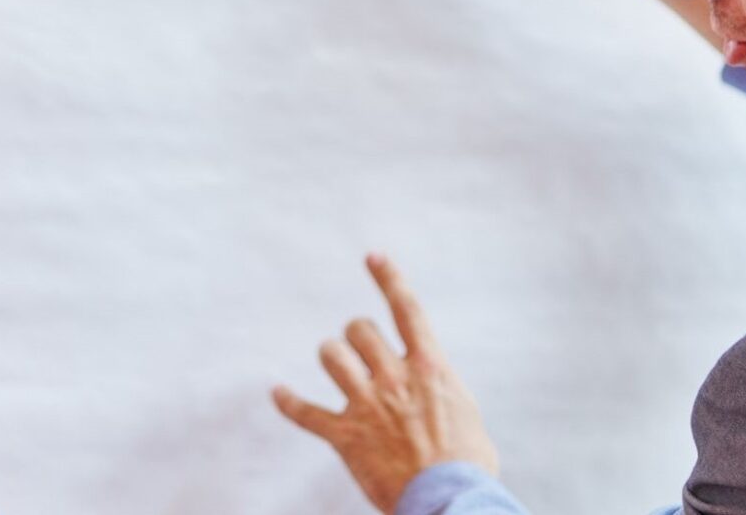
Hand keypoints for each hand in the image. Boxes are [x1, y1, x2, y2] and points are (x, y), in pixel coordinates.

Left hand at [273, 254, 499, 513]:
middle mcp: (395, 378)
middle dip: (356, 335)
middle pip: (360, 331)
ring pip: (332, 356)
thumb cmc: (468, 464)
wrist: (451, 500)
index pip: (406, 309)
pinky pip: (306, 413)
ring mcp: (368, 406)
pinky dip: (288, 402)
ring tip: (338, 366)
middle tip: (362, 350)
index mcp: (430, 367)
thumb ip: (440, 388)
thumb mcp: (464, 412)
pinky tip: (277, 393)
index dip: (388, 278)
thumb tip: (432, 383)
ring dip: (332, 356)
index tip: (372, 256)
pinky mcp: (346, 437)